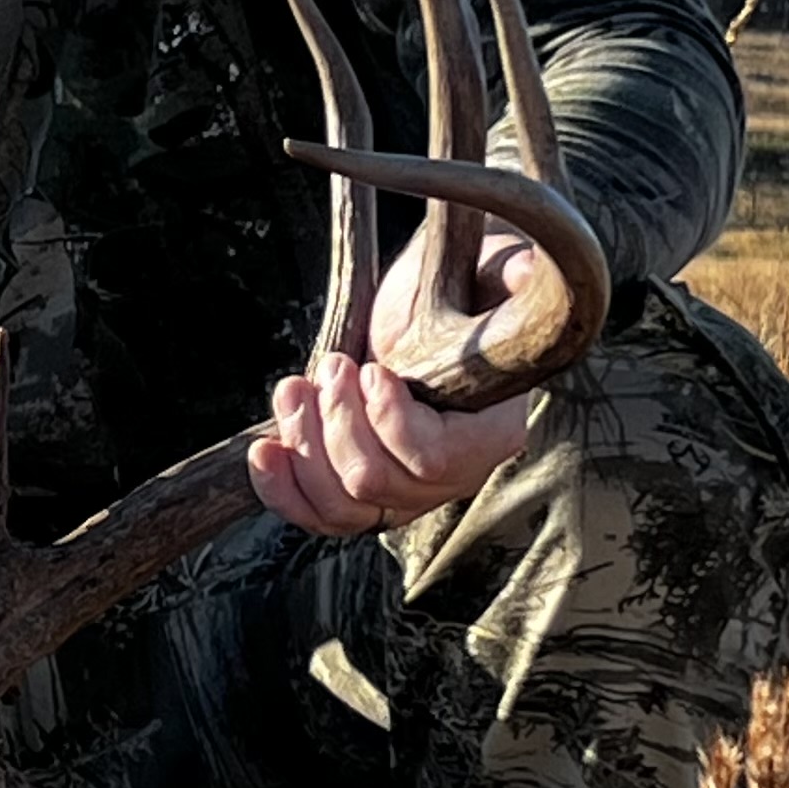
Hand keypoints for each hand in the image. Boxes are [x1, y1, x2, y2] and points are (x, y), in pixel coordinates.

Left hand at [247, 221, 542, 540]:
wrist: (432, 307)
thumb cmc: (462, 289)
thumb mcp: (490, 271)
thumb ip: (511, 274)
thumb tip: (524, 271)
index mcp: (491, 431)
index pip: (434, 459)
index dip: (390, 421)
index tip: (371, 370)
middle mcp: (453, 475)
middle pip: (377, 483)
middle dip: (337, 423)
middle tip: (332, 366)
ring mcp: (404, 491)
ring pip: (341, 506)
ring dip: (304, 445)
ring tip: (294, 389)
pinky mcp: (361, 490)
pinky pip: (318, 517)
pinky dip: (281, 489)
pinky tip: (264, 449)